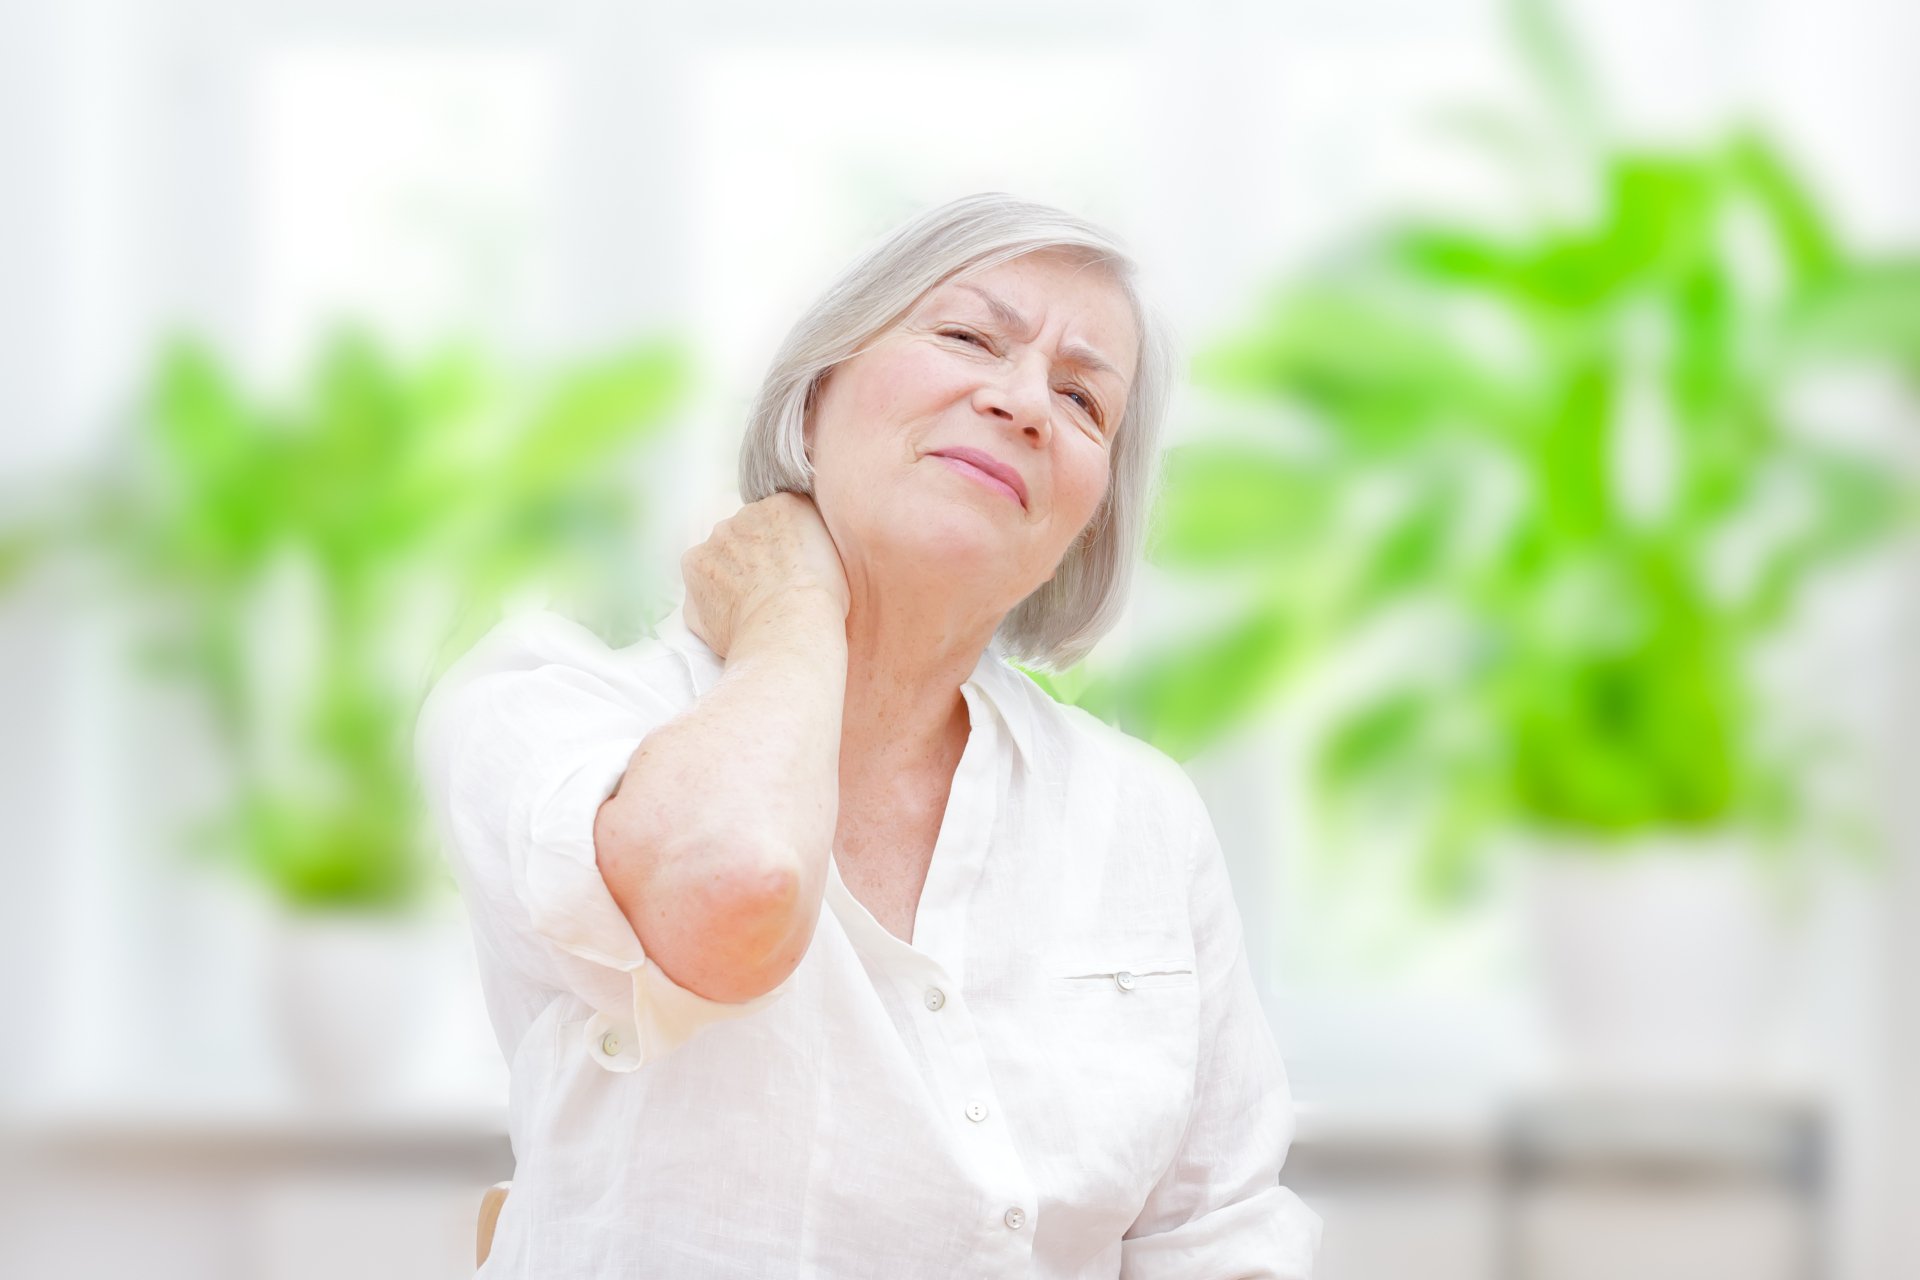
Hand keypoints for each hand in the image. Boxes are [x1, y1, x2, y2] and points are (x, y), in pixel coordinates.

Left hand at [680, 491, 850, 659]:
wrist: (789, 628)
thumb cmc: (820, 602)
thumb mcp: (833, 557)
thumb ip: (807, 540)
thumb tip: (795, 550)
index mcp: (785, 506)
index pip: (776, 519)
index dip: (781, 548)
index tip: (788, 571)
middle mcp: (745, 514)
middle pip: (744, 534)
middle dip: (751, 558)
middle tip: (769, 592)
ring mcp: (715, 538)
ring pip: (719, 557)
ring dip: (728, 576)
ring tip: (750, 609)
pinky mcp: (693, 566)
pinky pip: (701, 582)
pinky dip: (709, 600)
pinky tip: (732, 619)